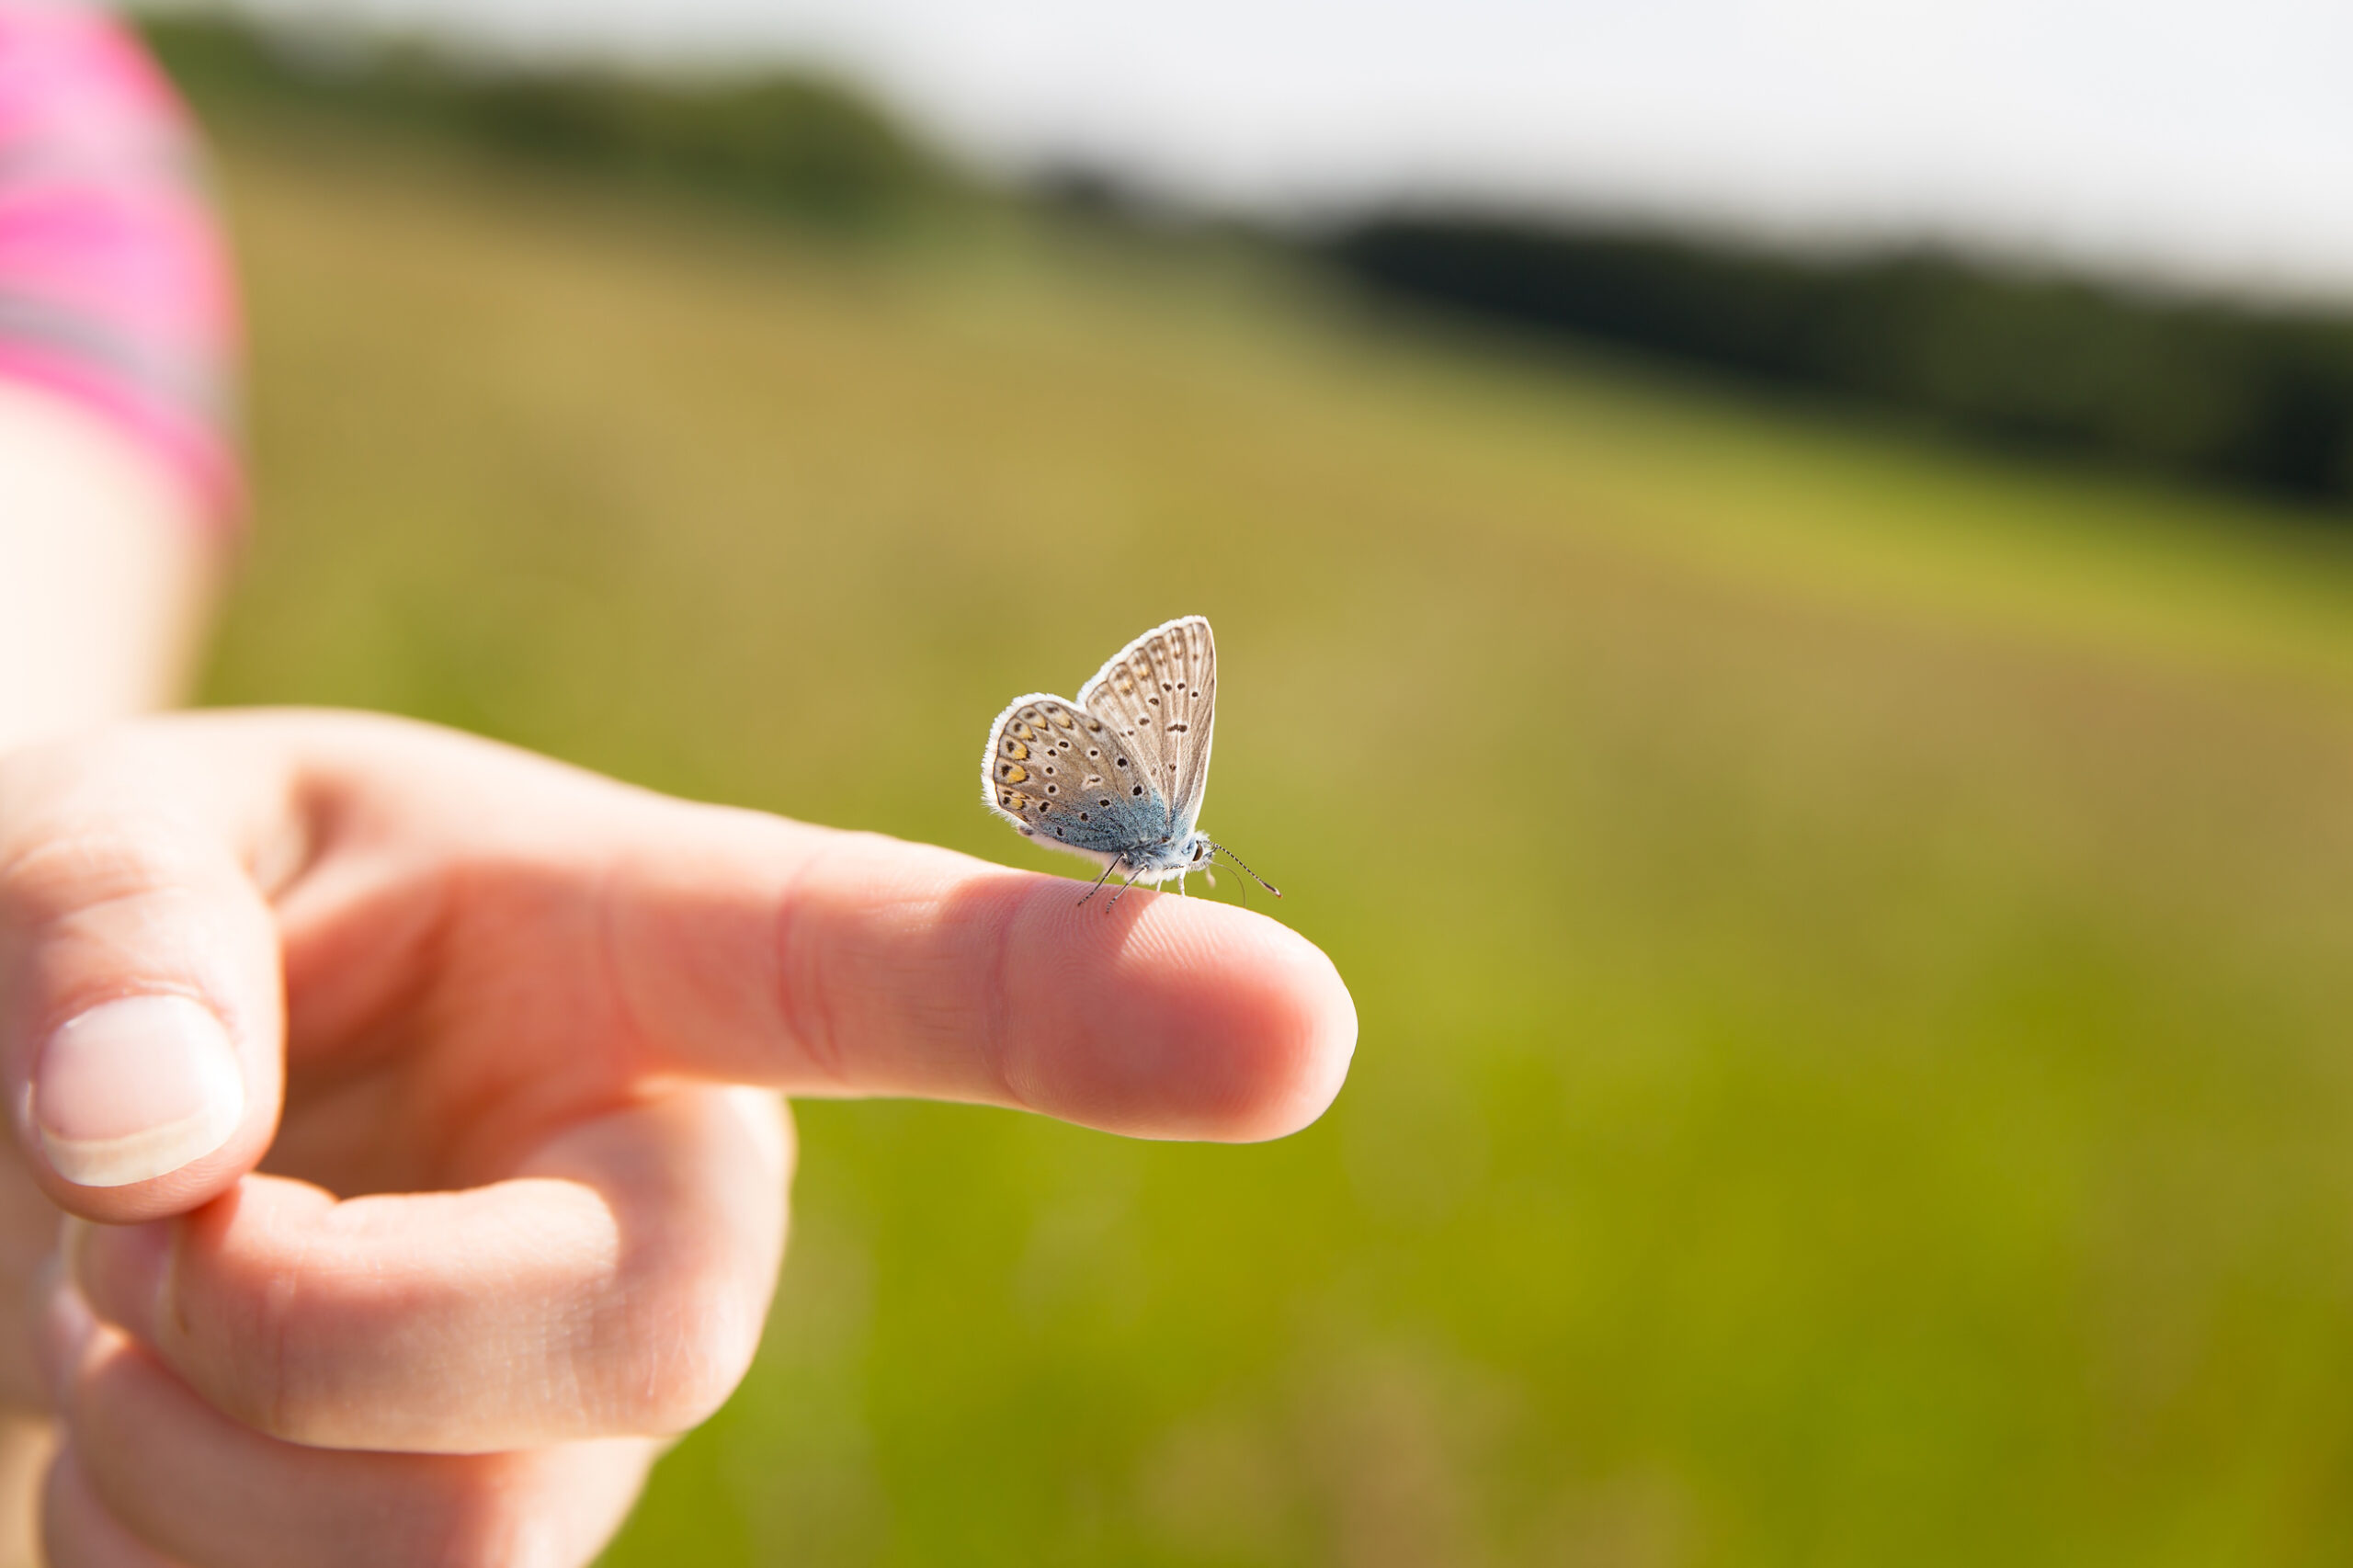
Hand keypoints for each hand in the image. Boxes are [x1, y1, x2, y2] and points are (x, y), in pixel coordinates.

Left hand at [0, 710, 1354, 1565]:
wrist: (83, 1125)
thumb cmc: (147, 938)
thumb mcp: (97, 842)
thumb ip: (108, 930)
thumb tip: (141, 1139)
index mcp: (648, 960)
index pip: (907, 972)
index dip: (1102, 1000)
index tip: (1306, 1026)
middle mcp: (679, 1198)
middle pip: (650, 1340)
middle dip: (326, 1320)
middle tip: (152, 1221)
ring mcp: (598, 1418)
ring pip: (446, 1553)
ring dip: (174, 1430)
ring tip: (148, 1282)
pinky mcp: (494, 1559)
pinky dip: (141, 1534)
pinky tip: (160, 1422)